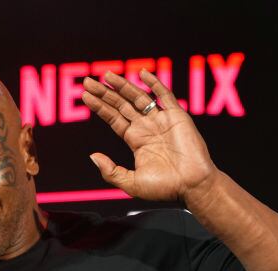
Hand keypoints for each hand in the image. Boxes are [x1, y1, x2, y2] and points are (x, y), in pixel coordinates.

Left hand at [82, 70, 217, 203]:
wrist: (192, 186)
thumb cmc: (165, 188)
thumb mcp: (131, 183)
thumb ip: (110, 171)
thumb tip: (92, 156)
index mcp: (136, 140)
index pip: (114, 118)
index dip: (100, 107)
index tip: (85, 96)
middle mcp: (147, 127)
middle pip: (122, 105)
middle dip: (105, 93)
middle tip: (87, 82)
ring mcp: (161, 120)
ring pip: (138, 97)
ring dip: (123, 86)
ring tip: (106, 75)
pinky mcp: (177, 116)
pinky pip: (164, 95)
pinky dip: (154, 84)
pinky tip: (142, 74)